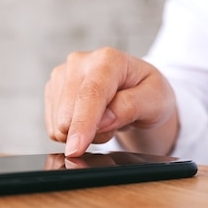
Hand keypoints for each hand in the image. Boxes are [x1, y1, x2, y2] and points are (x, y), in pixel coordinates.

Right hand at [44, 47, 178, 156]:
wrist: (137, 91)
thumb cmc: (149, 93)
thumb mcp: (155, 101)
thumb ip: (130, 107)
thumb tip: (103, 122)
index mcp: (108, 59)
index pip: (90, 94)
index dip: (82, 123)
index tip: (76, 148)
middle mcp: (79, 62)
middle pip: (68, 113)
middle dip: (91, 132)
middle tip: (115, 123)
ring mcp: (62, 75)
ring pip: (59, 123)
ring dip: (83, 132)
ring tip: (104, 120)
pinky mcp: (52, 89)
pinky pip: (53, 126)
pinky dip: (72, 132)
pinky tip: (88, 120)